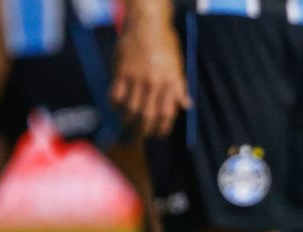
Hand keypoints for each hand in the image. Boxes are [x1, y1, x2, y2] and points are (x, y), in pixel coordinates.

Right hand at [109, 0, 190, 137]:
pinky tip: (116, 107)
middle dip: (143, 131)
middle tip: (139, 136)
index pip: (167, 114)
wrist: (147, 24)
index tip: (158, 135)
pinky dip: (115, 105)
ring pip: (131, 109)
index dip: (162, 128)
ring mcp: (137, 78)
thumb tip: (187, 105)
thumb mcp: (179, 65)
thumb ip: (180, 87)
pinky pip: (116, 95)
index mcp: (170, 83)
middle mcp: (155, 83)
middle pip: (147, 116)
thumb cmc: (165, 43)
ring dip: (128, 121)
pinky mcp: (122, 72)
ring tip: (126, 126)